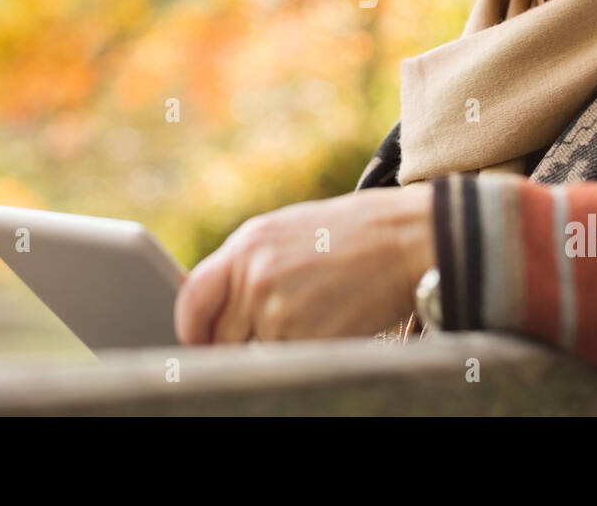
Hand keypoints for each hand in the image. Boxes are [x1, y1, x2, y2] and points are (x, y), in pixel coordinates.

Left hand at [173, 184, 434, 344]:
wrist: (405, 239)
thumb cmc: (351, 236)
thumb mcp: (288, 232)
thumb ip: (249, 264)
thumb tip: (218, 308)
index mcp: (246, 244)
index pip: (193, 298)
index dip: (191, 328)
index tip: (198, 342)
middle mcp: (253, 275)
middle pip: (219, 336)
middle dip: (233, 348)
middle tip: (261, 344)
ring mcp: (276, 309)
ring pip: (251, 355)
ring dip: (271, 351)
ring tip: (308, 324)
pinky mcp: (304, 338)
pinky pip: (284, 363)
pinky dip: (299, 358)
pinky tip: (326, 331)